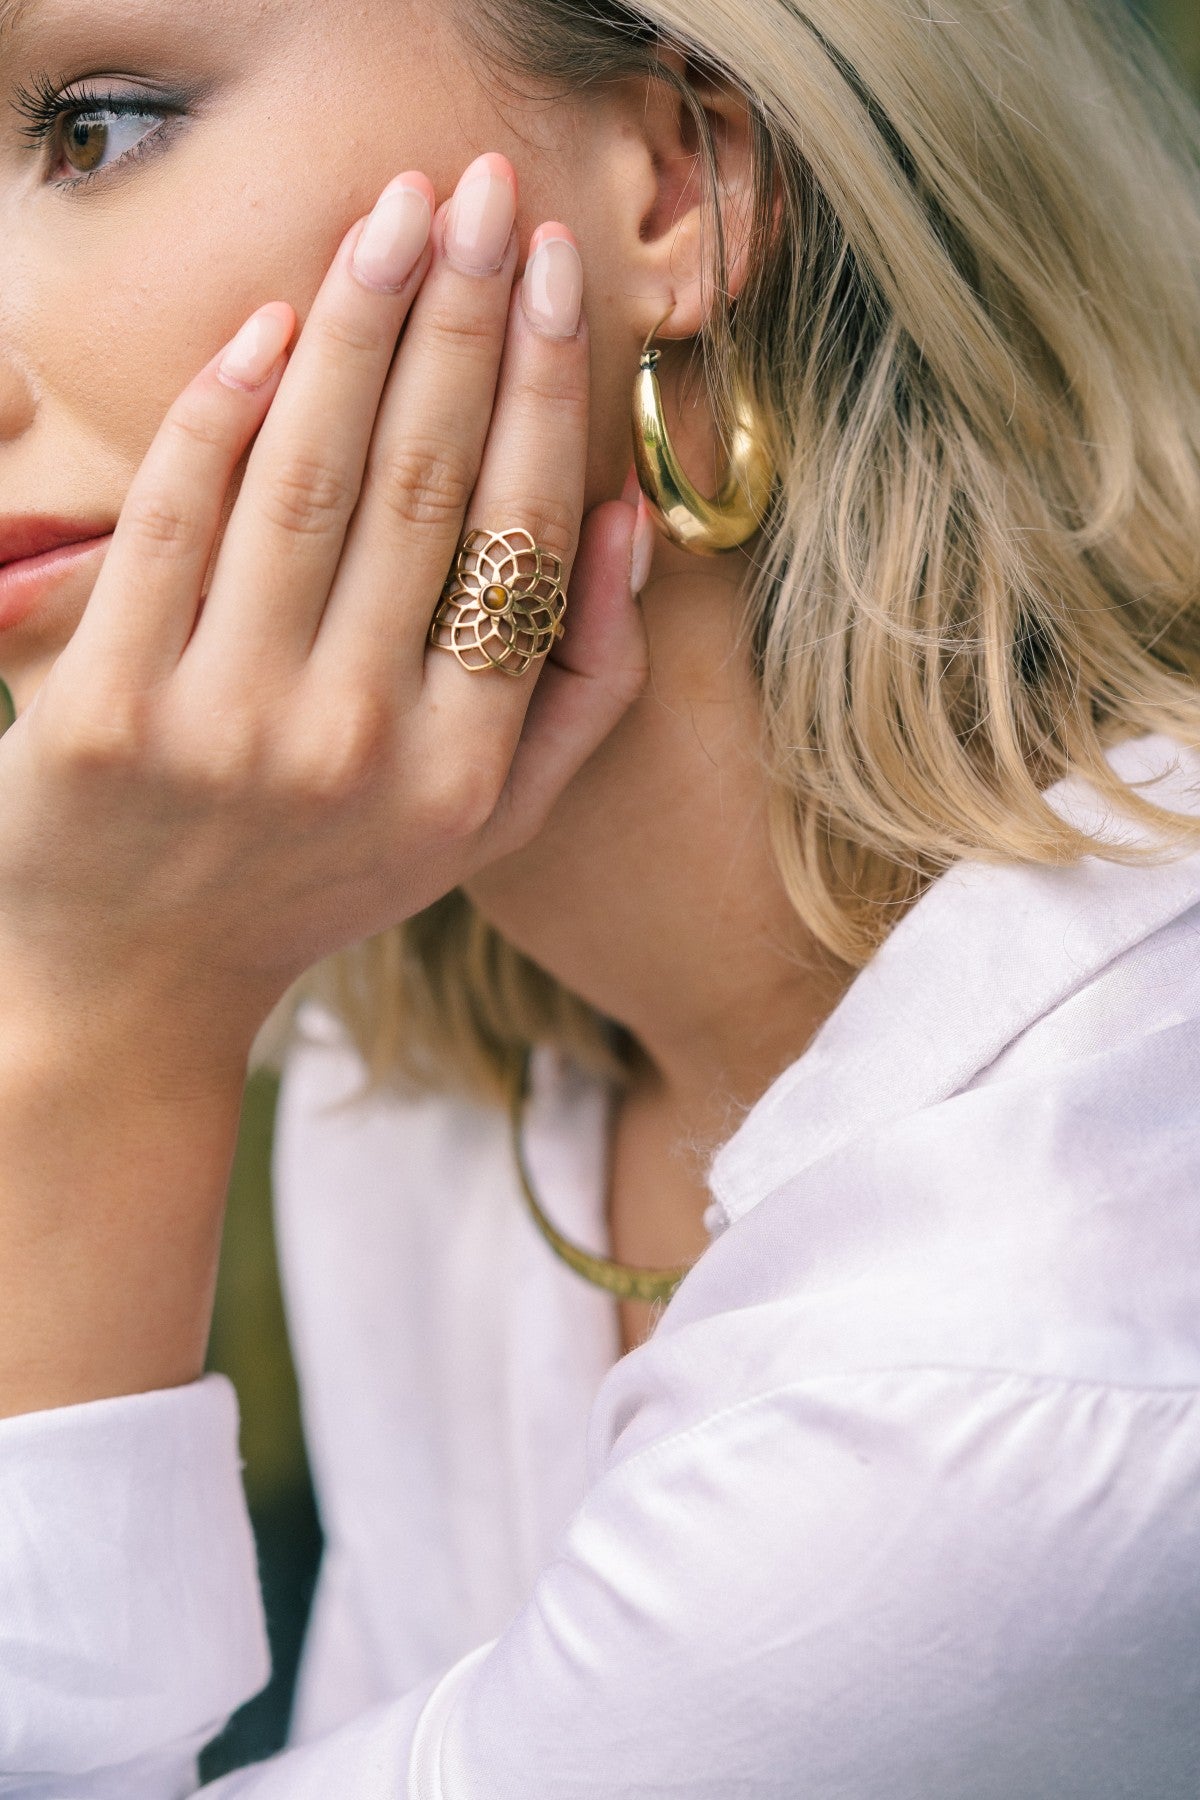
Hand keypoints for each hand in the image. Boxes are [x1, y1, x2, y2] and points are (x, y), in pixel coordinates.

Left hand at [0, 154, 647, 1081]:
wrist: (134, 986)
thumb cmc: (317, 883)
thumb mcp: (481, 828)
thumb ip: (581, 695)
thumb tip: (631, 523)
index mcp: (462, 769)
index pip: (518, 538)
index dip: (540, 386)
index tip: (551, 268)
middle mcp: (358, 745)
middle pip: (421, 484)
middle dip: (461, 313)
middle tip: (484, 188)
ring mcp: (228, 728)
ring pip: (307, 481)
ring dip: (355, 323)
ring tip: (394, 214)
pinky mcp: (106, 710)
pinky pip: (175, 520)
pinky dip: (224, 409)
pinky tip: (273, 323)